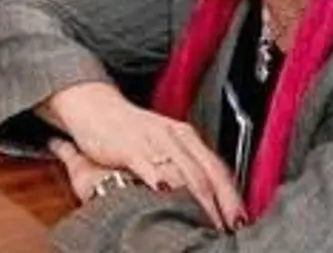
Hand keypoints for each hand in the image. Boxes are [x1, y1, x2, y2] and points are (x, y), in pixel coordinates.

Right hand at [43, 82, 245, 228]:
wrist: (92, 106)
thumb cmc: (128, 130)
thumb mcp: (163, 143)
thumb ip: (184, 166)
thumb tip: (209, 195)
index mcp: (186, 136)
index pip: (218, 168)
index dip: (232, 196)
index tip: (239, 220)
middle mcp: (174, 137)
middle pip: (207, 175)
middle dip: (221, 205)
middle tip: (228, 228)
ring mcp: (153, 142)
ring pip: (186, 175)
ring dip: (200, 204)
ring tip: (205, 224)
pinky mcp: (130, 148)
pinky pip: (152, 170)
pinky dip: (164, 188)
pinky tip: (169, 202)